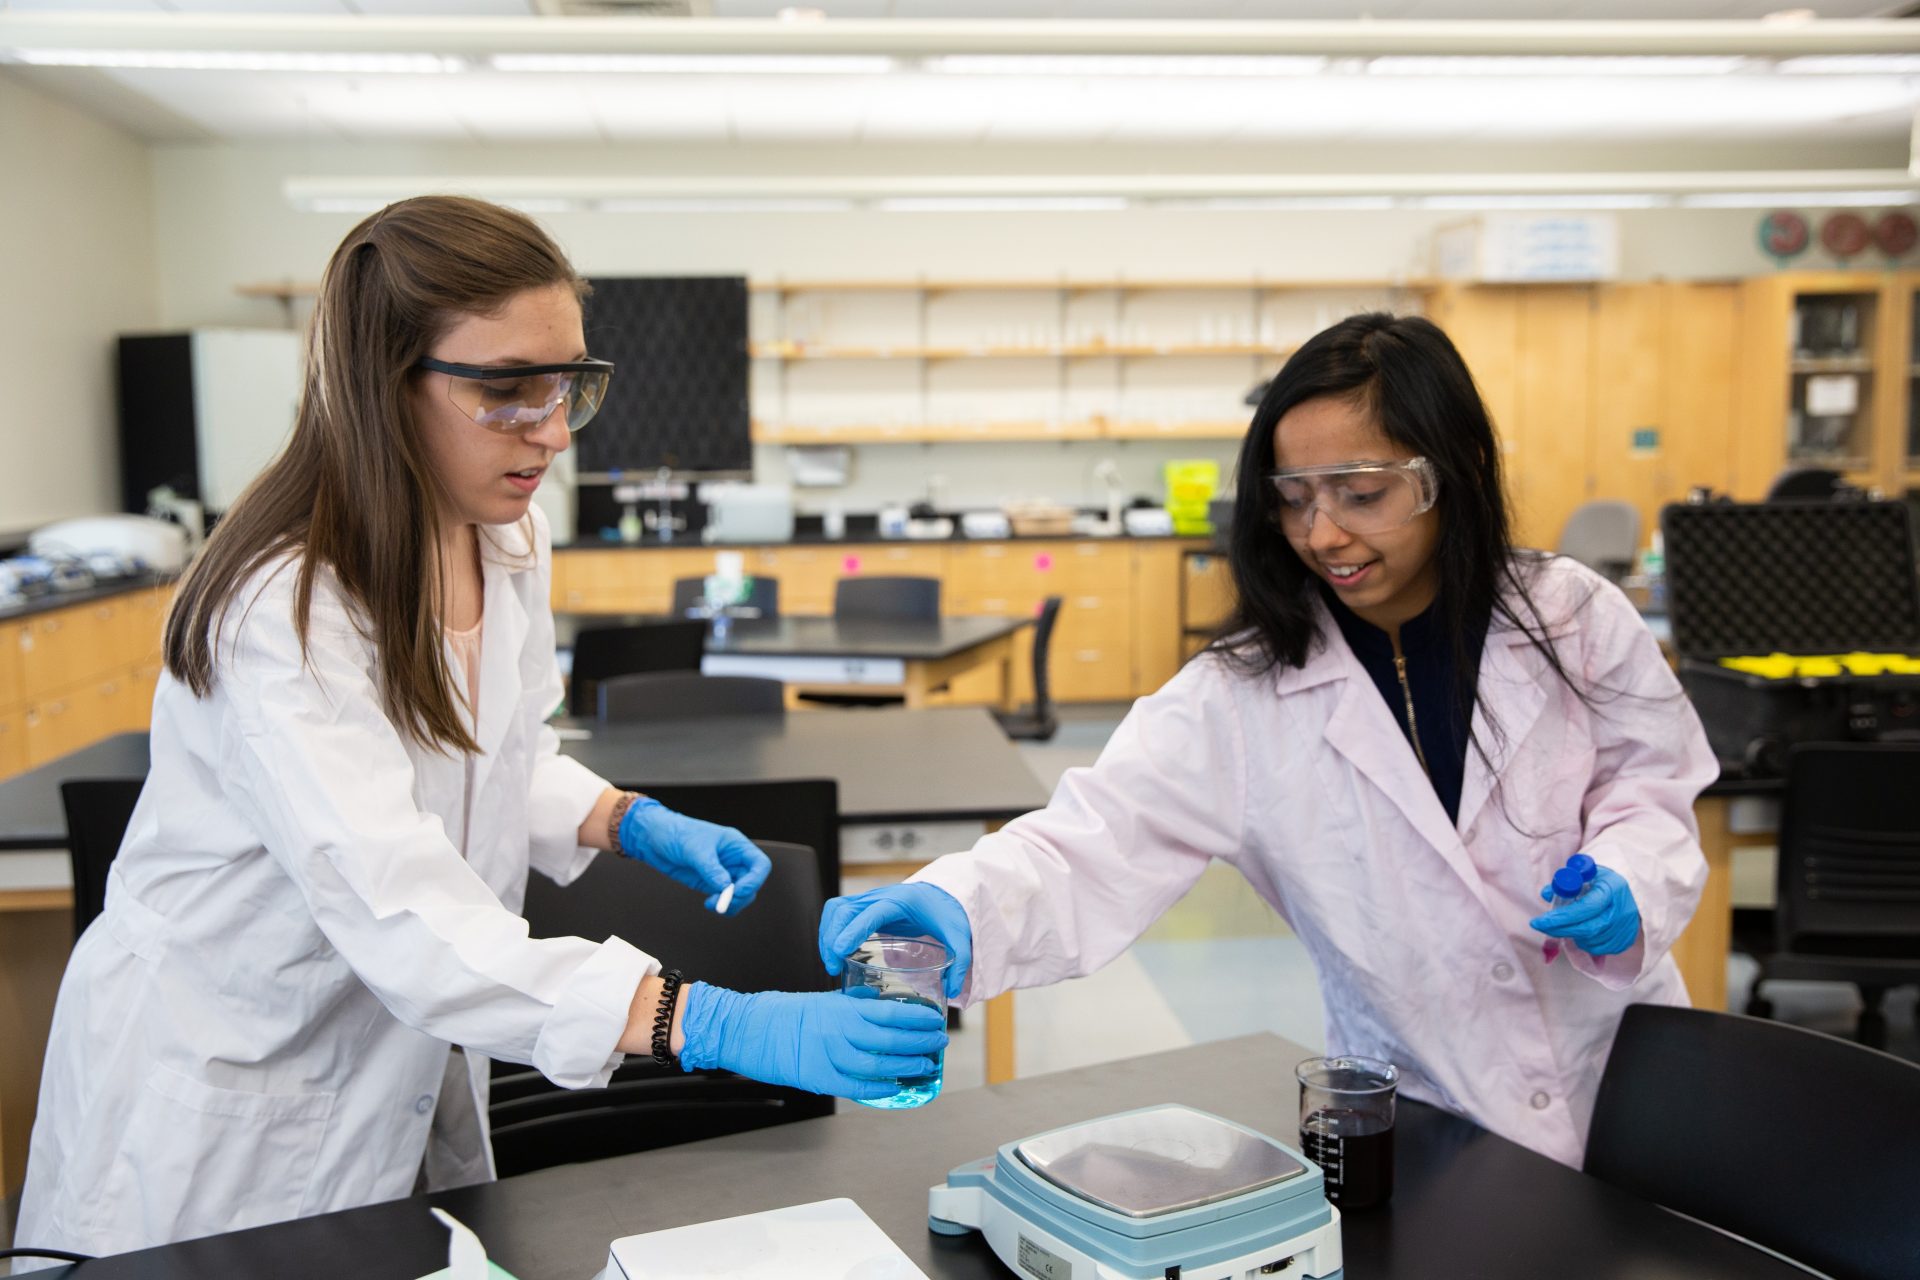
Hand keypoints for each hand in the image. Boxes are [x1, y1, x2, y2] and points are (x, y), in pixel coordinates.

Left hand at [617, 798, 769, 913]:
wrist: (655, 838)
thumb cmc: (677, 833)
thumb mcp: (695, 849)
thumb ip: (711, 869)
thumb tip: (725, 887)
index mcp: (736, 845)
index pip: (759, 865)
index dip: (754, 880)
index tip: (737, 890)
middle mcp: (733, 861)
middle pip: (752, 884)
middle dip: (740, 896)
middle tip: (722, 901)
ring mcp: (723, 873)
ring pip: (740, 895)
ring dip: (730, 904)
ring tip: (712, 903)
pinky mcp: (711, 884)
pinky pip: (724, 899)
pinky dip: (721, 905)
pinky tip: (709, 903)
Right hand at [677, 983, 947, 1100]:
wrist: (748, 1028)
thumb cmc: (783, 1012)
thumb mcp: (824, 999)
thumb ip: (854, 1004)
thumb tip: (880, 1003)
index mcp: (843, 1008)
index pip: (892, 1012)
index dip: (918, 1019)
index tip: (935, 1021)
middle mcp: (841, 1030)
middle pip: (891, 1039)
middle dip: (920, 1043)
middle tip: (938, 1044)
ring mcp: (830, 1055)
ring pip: (879, 1064)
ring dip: (906, 1066)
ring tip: (925, 1067)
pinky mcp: (819, 1078)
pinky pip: (856, 1086)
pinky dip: (878, 1088)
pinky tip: (895, 1087)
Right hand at [818, 883, 971, 1000]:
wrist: (941, 898)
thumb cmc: (946, 916)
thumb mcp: (960, 939)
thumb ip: (960, 963)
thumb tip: (953, 990)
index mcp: (901, 902)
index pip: (870, 912)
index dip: (853, 929)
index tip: (840, 950)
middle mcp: (880, 896)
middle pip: (844, 909)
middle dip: (832, 937)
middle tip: (833, 966)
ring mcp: (869, 899)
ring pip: (836, 909)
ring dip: (827, 934)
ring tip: (831, 963)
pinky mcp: (863, 905)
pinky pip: (838, 912)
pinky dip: (830, 930)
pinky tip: (834, 952)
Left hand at [1529, 865, 1640, 956]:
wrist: (1630, 892)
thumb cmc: (1602, 882)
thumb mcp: (1585, 875)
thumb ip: (1565, 883)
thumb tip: (1547, 894)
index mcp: (1610, 890)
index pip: (1584, 908)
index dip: (1560, 917)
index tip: (1538, 921)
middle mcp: (1620, 911)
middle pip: (1587, 929)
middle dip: (1560, 930)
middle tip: (1542, 926)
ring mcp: (1625, 928)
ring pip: (1591, 941)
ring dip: (1573, 936)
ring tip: (1565, 925)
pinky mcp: (1625, 940)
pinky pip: (1599, 948)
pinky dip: (1585, 943)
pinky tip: (1580, 932)